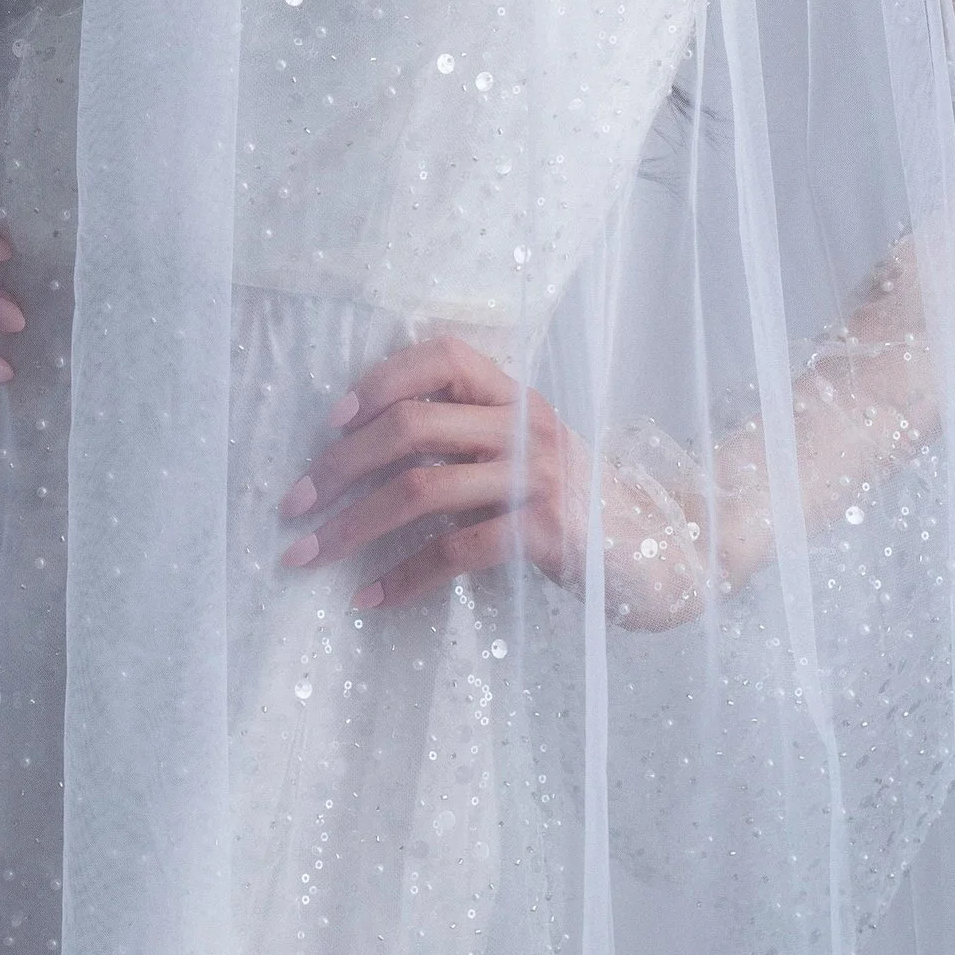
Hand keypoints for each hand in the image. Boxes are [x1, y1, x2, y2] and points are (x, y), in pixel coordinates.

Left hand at [275, 333, 729, 629]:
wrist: (660, 552)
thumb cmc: (570, 502)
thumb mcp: (523, 452)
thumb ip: (463, 439)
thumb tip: (359, 453)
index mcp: (514, 396)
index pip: (440, 356)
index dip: (379, 379)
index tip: (331, 420)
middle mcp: (525, 426)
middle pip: (412, 426)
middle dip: (340, 465)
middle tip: (293, 504)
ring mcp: (537, 479)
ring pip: (421, 490)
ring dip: (352, 526)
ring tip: (308, 554)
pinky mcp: (544, 534)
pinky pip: (456, 553)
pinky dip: (403, 577)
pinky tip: (370, 599)